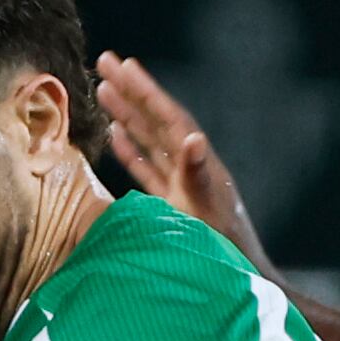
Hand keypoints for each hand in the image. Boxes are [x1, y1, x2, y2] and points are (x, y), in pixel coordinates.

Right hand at [91, 51, 274, 270]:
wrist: (236, 280)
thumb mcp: (208, 211)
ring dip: (127, 115)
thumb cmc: (223, 251)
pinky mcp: (171, 203)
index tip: (124, 65)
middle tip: (106, 60)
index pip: (168, 118)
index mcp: (199, 163)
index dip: (146, 92)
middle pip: (156, 120)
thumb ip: (198, 174)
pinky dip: (130, 151)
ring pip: (148, 140)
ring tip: (103, 89)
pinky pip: (146, 169)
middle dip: (131, 91)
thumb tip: (192, 137)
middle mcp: (190, 167)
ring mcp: (179, 184)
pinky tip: (115, 135)